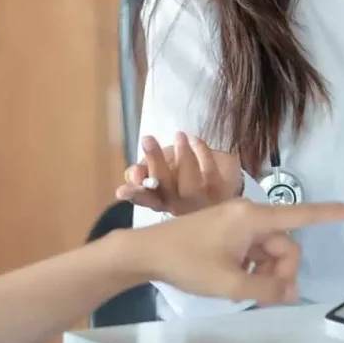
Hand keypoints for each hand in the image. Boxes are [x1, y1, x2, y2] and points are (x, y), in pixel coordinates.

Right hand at [116, 132, 242, 215]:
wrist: (222, 184)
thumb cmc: (182, 177)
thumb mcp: (158, 174)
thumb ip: (141, 174)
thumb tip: (133, 174)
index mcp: (161, 202)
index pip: (145, 200)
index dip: (134, 196)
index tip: (121, 191)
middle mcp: (180, 207)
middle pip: (165, 189)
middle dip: (155, 163)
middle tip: (146, 138)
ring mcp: (201, 203)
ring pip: (190, 186)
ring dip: (183, 157)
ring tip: (178, 135)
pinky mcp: (221, 193)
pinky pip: (211, 173)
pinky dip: (202, 153)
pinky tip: (195, 139)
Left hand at [128, 198, 343, 305]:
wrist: (147, 252)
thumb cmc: (187, 262)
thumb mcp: (229, 282)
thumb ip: (266, 286)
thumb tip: (291, 289)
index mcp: (252, 216)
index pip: (302, 214)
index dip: (332, 214)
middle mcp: (249, 213)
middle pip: (285, 242)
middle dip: (282, 269)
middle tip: (263, 295)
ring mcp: (238, 221)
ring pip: (270, 249)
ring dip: (266, 271)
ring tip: (244, 289)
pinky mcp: (228, 230)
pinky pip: (254, 248)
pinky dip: (254, 266)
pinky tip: (238, 280)